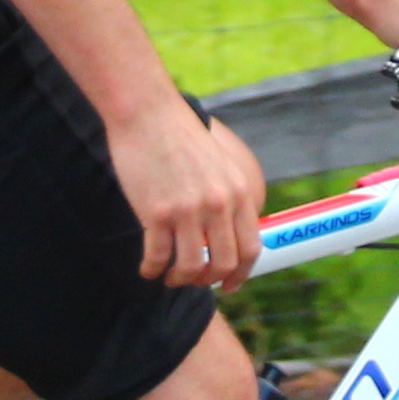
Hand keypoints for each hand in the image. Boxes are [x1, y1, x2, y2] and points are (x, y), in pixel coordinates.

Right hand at [111, 105, 270, 290]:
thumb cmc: (179, 137)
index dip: (241, 275)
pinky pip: (157, 257)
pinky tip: (147, 268)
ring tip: (168, 276)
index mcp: (239, 192)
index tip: (229, 286)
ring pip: (190, 267)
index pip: (251, 249)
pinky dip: (152, 269)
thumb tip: (228, 234)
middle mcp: (219, 204)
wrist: (148, 113)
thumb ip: (228, 197)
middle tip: (192, 280)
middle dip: (207, 281)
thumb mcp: (220, 165)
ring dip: (179, 279)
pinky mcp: (157, 212)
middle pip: (223, 264)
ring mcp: (188, 210)